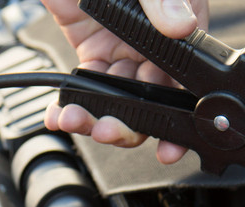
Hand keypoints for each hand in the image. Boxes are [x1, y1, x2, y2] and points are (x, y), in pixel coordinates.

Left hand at [43, 0, 208, 162]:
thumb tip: (182, 24)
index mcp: (180, 23)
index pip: (185, 80)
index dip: (177, 119)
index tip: (170, 145)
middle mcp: (153, 42)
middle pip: (148, 100)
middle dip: (128, 123)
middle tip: (108, 129)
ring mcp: (120, 46)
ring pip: (114, 100)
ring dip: (94, 117)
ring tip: (75, 120)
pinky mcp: (90, 46)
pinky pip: (83, 86)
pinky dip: (69, 105)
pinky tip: (59, 115)